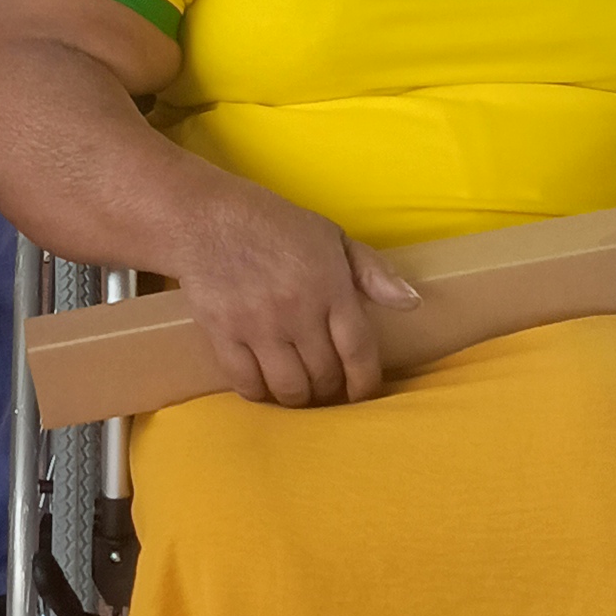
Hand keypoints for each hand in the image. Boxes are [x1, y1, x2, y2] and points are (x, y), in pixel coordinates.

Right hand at [163, 167, 418, 406]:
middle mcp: (297, 312)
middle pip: (324, 376)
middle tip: (327, 387)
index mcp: (330, 288)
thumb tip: (411, 302)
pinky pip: (246, 383)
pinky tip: (264, 386)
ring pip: (289, 388)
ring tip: (298, 390)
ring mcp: (258, 326)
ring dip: (298, 398)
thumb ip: (373, 271)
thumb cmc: (273, 225)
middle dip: (331, 389)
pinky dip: (259, 393)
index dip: (365, 382)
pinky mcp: (223, 334)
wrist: (205, 218)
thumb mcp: (331, 236)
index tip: (363, 393)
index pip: (358, 351)